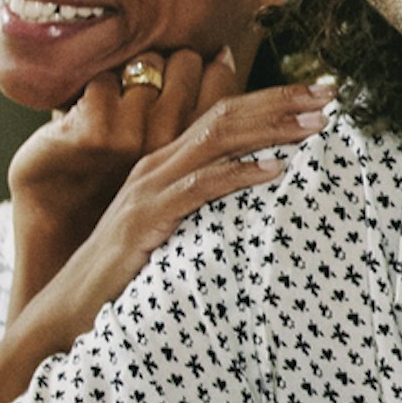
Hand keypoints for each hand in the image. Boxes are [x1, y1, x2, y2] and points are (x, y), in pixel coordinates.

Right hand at [0, 66, 328, 402]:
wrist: (70, 309)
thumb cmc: (129, 272)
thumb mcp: (175, 229)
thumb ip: (207, 202)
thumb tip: (261, 187)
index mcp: (166, 164)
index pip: (225, 115)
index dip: (273, 99)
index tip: (321, 93)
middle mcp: (156, 166)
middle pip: (225, 117)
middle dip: (280, 103)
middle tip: (330, 95)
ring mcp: (148, 190)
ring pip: (215, 142)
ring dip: (269, 130)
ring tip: (314, 124)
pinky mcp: (145, 220)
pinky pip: (198, 189)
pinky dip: (238, 175)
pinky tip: (274, 172)